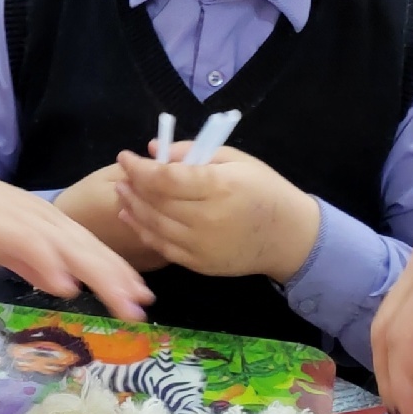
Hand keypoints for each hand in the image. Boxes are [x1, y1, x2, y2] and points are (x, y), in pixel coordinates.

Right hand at [0, 166, 153, 322]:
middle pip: (89, 248)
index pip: (88, 246)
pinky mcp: (0, 227)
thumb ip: (32, 262)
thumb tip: (63, 285)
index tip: (139, 293)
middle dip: (120, 277)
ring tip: (126, 301)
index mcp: (42, 221)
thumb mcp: (2, 244)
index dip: (115, 269)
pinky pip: (31, 247)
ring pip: (72, 248)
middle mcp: (41, 217)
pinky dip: (52, 266)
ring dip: (102, 275)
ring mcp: (22, 220)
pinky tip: (69, 287)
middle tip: (146, 305)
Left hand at [113, 145, 319, 281]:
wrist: (290, 237)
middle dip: (133, 186)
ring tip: (122, 192)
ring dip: (132, 208)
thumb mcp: (236, 159)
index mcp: (218, 187)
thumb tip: (154, 149)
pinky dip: (143, 231)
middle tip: (123, 174)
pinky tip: (132, 217)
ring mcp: (201, 246)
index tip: (126, 156)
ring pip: (154, 225)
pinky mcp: (199, 264)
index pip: (165, 178)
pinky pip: (163, 247)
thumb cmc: (265, 190)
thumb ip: (194, 152)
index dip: (139, 168)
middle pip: (156, 202)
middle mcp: (207, 219)